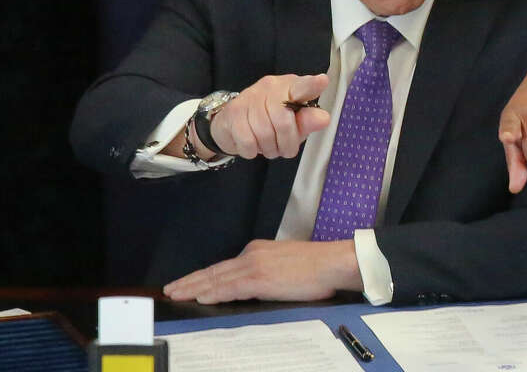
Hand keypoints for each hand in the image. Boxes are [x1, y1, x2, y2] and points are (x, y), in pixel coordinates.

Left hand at [162, 239, 360, 303]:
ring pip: (216, 279)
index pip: (223, 266)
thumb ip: (266, 272)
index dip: (203, 276)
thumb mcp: (285, 264)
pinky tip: (200, 299)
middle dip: (190, 281)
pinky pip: (229, 288)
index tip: (188, 283)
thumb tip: (254, 287)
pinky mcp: (259, 279)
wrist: (332, 262)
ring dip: (193, 288)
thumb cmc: (316, 267)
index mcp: (258, 251)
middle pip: (214, 271)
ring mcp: (254, 266)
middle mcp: (252, 255)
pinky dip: (212, 294)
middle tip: (170, 289)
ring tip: (176, 294)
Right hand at [209, 74, 330, 159]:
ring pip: (264, 133)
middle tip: (285, 148)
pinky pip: (248, 141)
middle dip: (287, 144)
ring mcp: (250, 98)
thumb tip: (323, 118)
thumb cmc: (271, 121)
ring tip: (270, 146)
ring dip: (270, 149)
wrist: (232, 123)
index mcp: (292, 86)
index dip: (312, 85)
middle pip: (284, 123)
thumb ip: (308, 120)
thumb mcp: (295, 122)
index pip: (303, 86)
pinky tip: (253, 145)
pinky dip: (253, 151)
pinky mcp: (233, 113)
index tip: (322, 82)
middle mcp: (270, 87)